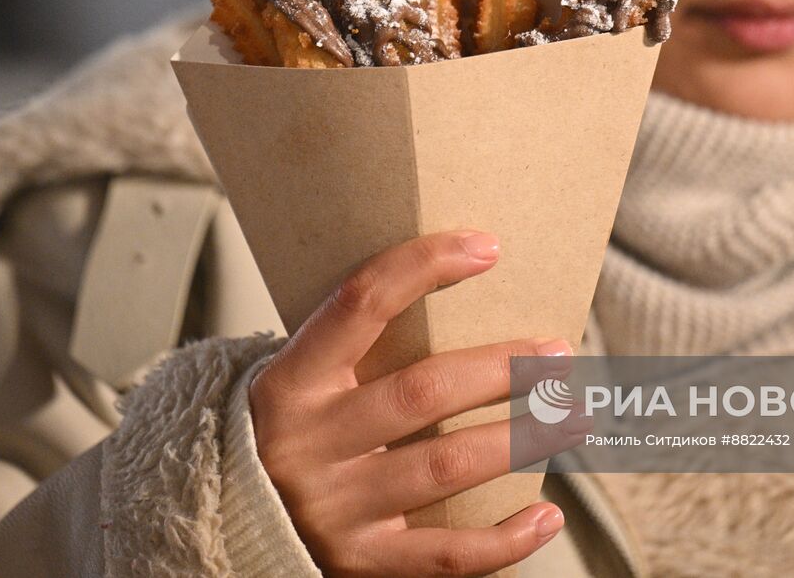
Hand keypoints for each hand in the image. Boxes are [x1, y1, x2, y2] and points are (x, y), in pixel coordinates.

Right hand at [249, 231, 581, 576]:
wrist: (220, 523)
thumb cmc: (287, 435)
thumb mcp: (300, 381)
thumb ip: (359, 350)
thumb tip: (464, 293)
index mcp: (290, 380)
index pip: (360, 303)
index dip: (424, 267)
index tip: (487, 248)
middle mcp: (307, 443)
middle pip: (424, 392)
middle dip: (503, 369)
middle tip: (557, 354)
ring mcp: (333, 509)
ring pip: (446, 467)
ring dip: (523, 438)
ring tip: (573, 416)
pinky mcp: (359, 563)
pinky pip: (446, 555)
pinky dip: (505, 540)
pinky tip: (547, 516)